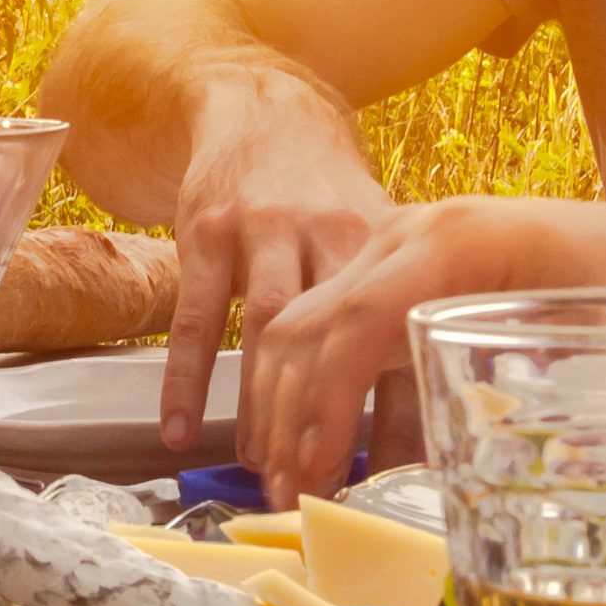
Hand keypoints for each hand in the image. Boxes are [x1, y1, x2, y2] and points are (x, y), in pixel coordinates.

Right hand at [155, 76, 392, 463]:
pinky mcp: (207, 229)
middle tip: (315, 491)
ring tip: (260, 472)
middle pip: (331, 342)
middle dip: (323, 422)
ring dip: (261, 408)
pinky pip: (193, 316)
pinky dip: (184, 378)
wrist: (268, 114)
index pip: (398, 344)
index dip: (394, 418)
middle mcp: (330, 232)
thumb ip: (399, 319)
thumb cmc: (332, 200)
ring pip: (265, 333)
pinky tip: (177, 432)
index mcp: (386, 243)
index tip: (389, 485)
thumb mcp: (377, 242)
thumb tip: (428, 427)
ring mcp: (265, 229)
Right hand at [236, 189, 605, 505]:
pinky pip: (339, 326)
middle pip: (313, 321)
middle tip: (287, 494)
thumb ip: (516, 397)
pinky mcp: (404, 271)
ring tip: (290, 479)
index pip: (357, 320)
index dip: (325, 401)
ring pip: (308, 322)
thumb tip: (441, 478)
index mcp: (454, 240)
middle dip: (289, 413)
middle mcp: (413, 232)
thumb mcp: (583, 343)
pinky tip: (323, 448)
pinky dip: (319, 389)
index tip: (315, 471)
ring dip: (288, 404)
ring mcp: (402, 246)